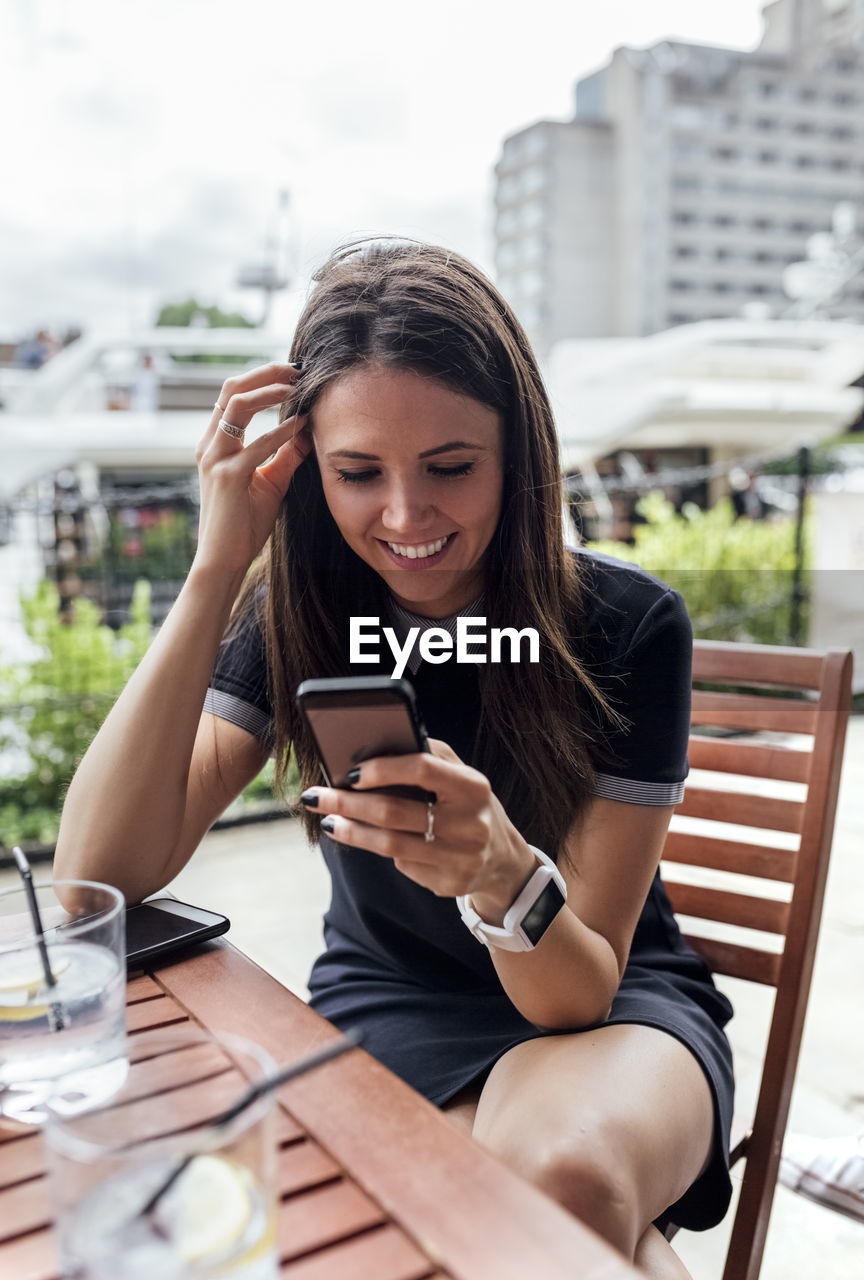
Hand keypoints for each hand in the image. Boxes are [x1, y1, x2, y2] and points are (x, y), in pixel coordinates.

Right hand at [194, 363, 311, 574]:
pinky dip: (283, 430)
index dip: (262, 378)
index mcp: (215, 444)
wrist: (224, 560)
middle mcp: (210, 446)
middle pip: (231, 388)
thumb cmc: (243, 524)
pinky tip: (303, 425)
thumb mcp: (270, 481)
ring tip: (299, 386)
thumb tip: (309, 430)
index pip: (233, 395)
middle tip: (298, 368)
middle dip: (266, 373)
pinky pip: (259, 444)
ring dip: (271, 391)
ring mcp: (215, 460)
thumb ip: (286, 455)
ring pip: (238, 406)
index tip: (293, 373)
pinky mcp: (228, 477)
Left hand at [303, 739, 536, 912]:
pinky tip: (369, 839)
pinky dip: (381, 850)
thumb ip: (428, 757)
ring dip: (352, 831)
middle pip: (395, 812)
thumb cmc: (469, 805)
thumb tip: (374, 747)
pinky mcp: (449, 884)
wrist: (502, 859)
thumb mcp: (461, 776)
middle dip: (348, 803)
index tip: (350, 772)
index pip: (422, 769)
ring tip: (329, 820)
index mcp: (473, 787)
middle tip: (317, 796)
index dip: (382, 768)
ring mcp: (461, 858)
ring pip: (390, 845)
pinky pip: (403, 865)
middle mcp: (471, 824)